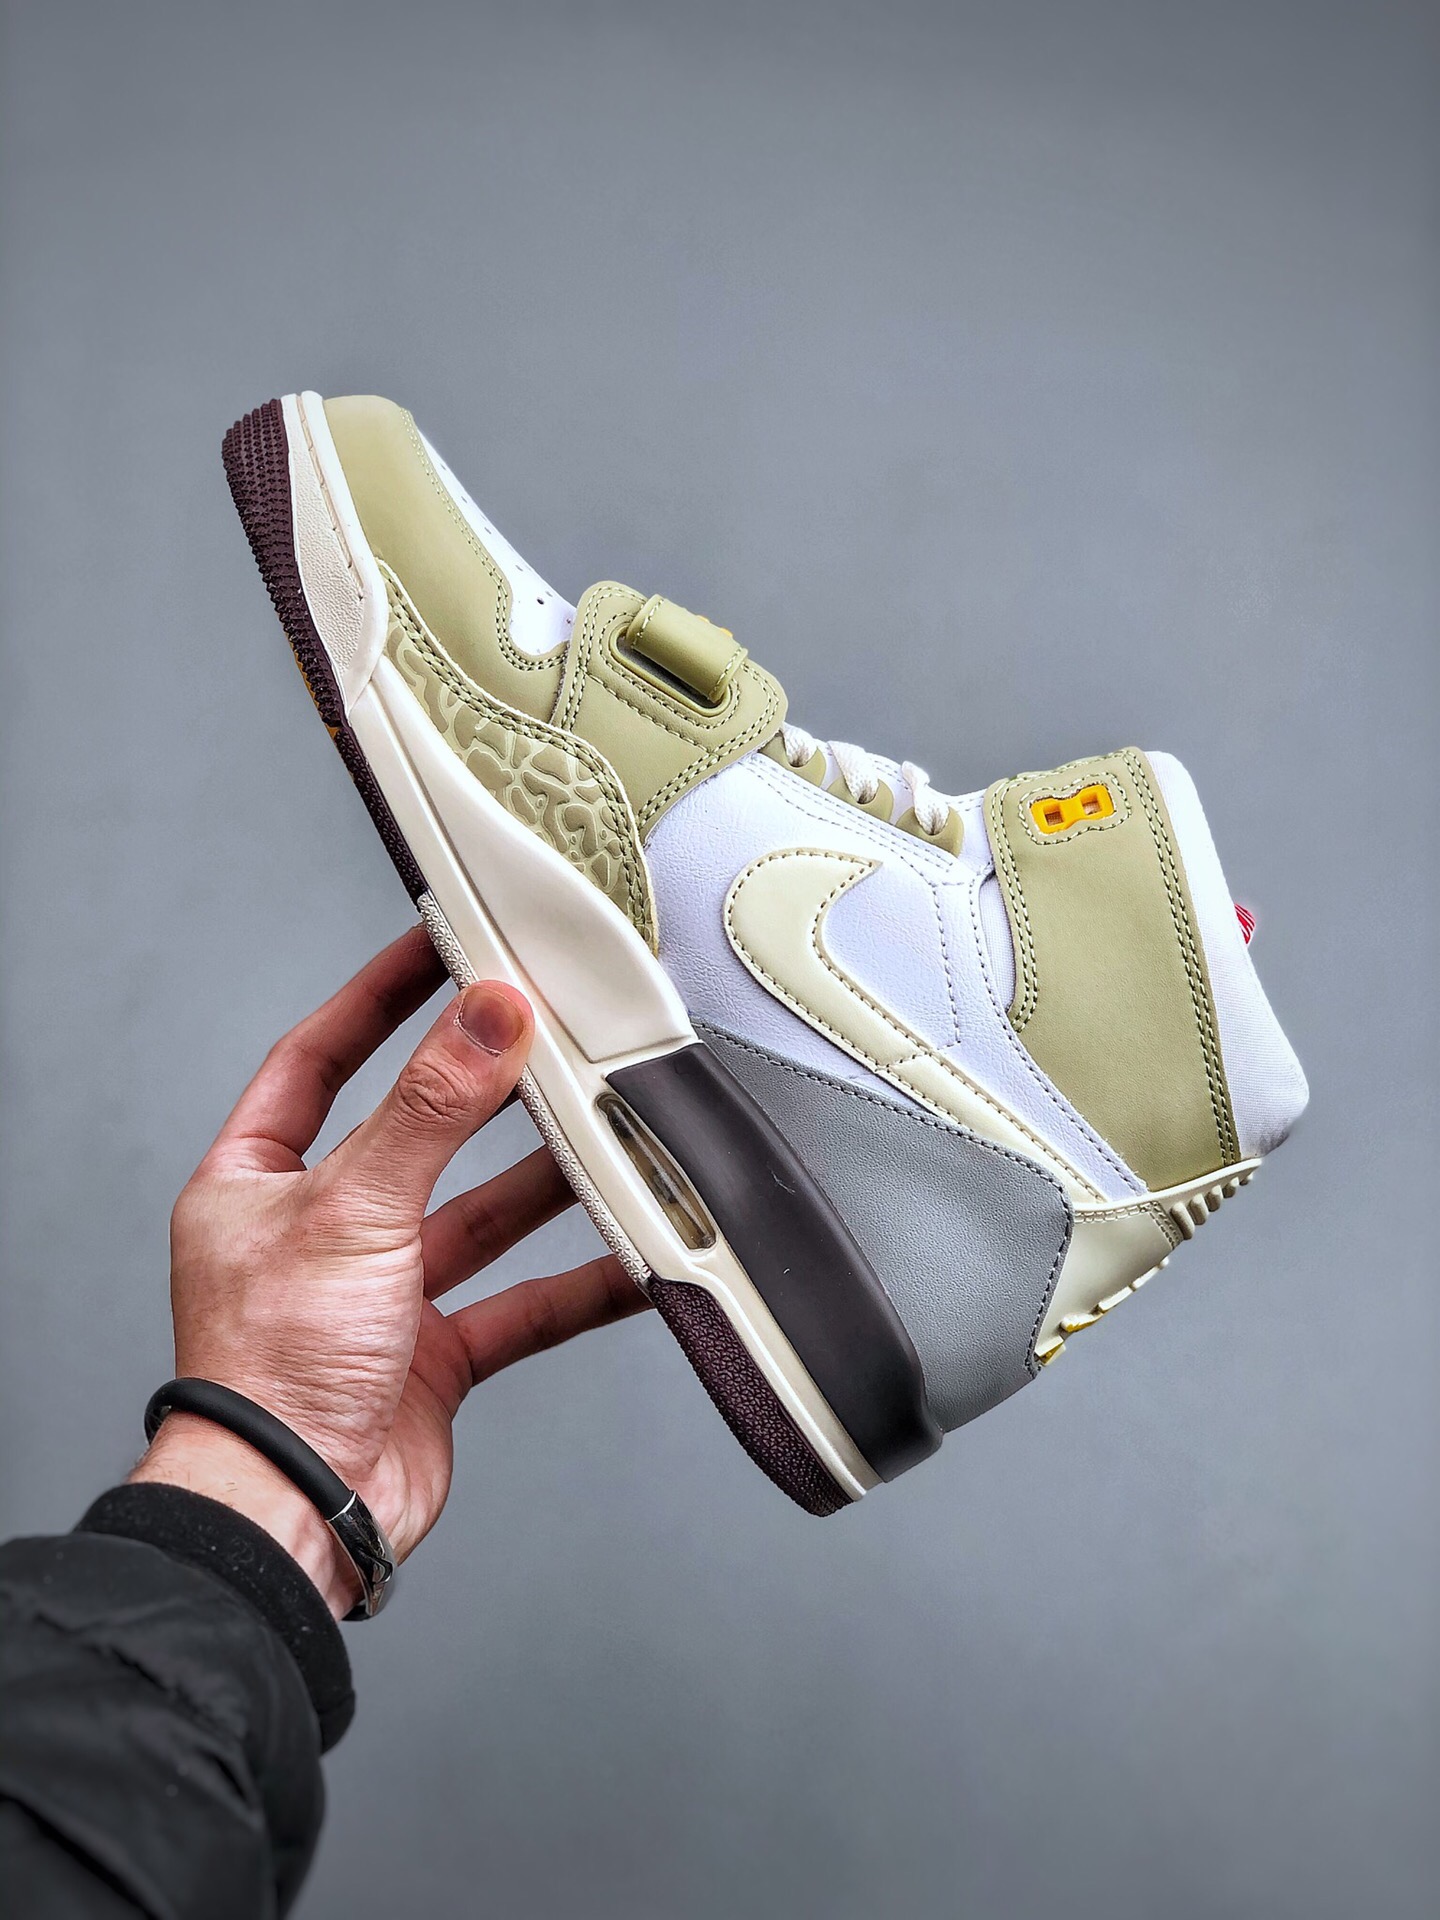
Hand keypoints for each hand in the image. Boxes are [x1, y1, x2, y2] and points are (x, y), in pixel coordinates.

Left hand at [130, 925, 647, 1615]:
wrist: (295, 1515)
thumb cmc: (268, 1375)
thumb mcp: (353, 1209)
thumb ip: (430, 1110)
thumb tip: (486, 1018)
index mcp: (257, 1183)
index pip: (317, 1060)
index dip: (375, 999)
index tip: (434, 946)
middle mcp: (316, 1233)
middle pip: (415, 1135)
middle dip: (483, 1092)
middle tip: (546, 1035)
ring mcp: (377, 1297)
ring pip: (478, 1218)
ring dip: (543, 1184)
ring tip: (605, 1132)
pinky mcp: (431, 1357)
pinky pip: (520, 1305)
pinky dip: (577, 1285)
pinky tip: (630, 1261)